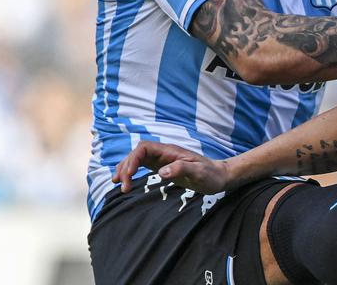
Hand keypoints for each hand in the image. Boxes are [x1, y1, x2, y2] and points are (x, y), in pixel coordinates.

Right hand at [112, 141, 232, 194]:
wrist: (220, 176)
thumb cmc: (211, 175)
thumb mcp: (199, 173)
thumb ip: (182, 169)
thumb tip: (161, 171)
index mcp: (171, 151)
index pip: (144, 148)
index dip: (132, 160)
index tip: (128, 177)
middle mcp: (164, 153)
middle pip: (137, 153)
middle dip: (126, 167)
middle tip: (124, 187)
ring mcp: (163, 160)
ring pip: (137, 159)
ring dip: (125, 169)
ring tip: (117, 184)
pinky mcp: (164, 168)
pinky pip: (143, 166)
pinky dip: (132, 172)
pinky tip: (125, 181)